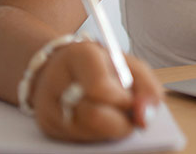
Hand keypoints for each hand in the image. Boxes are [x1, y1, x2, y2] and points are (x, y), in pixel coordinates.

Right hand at [30, 40, 163, 141]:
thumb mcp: (130, 65)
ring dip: (111, 129)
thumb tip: (146, 119)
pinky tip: (101, 121)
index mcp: (79, 56)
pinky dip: (98, 135)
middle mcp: (57, 82)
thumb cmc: (102, 66)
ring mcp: (49, 107)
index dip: (122, 100)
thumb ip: (147, 88)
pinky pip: (80, 140)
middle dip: (120, 122)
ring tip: (114, 114)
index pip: (99, 87)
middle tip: (129, 116)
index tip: (131, 100)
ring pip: (88, 133)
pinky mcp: (47, 126)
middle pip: (93, 116)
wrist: (61, 66)